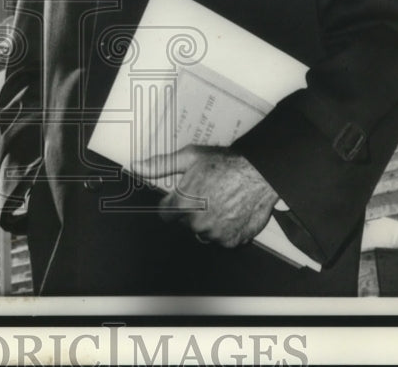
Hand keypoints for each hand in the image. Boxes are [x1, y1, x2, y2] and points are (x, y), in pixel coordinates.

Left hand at [136, 146, 278, 247]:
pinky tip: (231, 211)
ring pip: (203, 232)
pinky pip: (221, 238)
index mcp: (183, 204)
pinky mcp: (232, 241)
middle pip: (185, 222)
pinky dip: (225, 228)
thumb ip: (160, 165)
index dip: (174, 203)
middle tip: (207, 193)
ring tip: (221, 201)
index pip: (165, 214)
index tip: (184, 195)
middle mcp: (197, 223)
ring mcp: (215, 234)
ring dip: (208, 221)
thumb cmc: (226, 164)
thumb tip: (137, 166)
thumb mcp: (190, 157)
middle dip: (191, 211)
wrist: (260, 173)